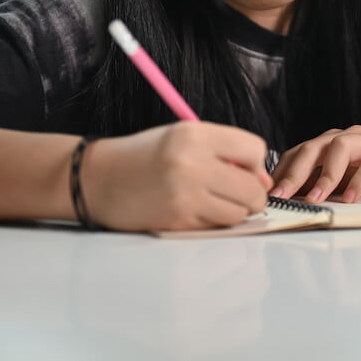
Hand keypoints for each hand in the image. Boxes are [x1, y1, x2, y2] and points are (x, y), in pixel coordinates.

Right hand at [81, 121, 271, 231]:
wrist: (97, 178)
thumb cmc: (143, 156)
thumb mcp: (182, 136)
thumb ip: (223, 151)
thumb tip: (263, 181)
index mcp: (195, 134)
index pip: (255, 150)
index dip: (255, 164)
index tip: (244, 170)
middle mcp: (193, 162)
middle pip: (253, 188)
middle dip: (252, 194)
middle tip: (236, 193)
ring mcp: (185, 194)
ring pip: (240, 212)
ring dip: (233, 210)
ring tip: (211, 200)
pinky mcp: (178, 220)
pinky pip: (216, 226)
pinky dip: (213, 221)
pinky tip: (193, 210)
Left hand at [269, 125, 360, 203]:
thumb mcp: (346, 185)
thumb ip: (321, 187)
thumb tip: (289, 204)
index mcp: (333, 143)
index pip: (299, 152)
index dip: (281, 172)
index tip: (268, 195)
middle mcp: (349, 137)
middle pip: (313, 147)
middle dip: (294, 173)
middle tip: (281, 197)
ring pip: (340, 147)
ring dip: (325, 175)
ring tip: (315, 199)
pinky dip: (358, 180)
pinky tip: (350, 199)